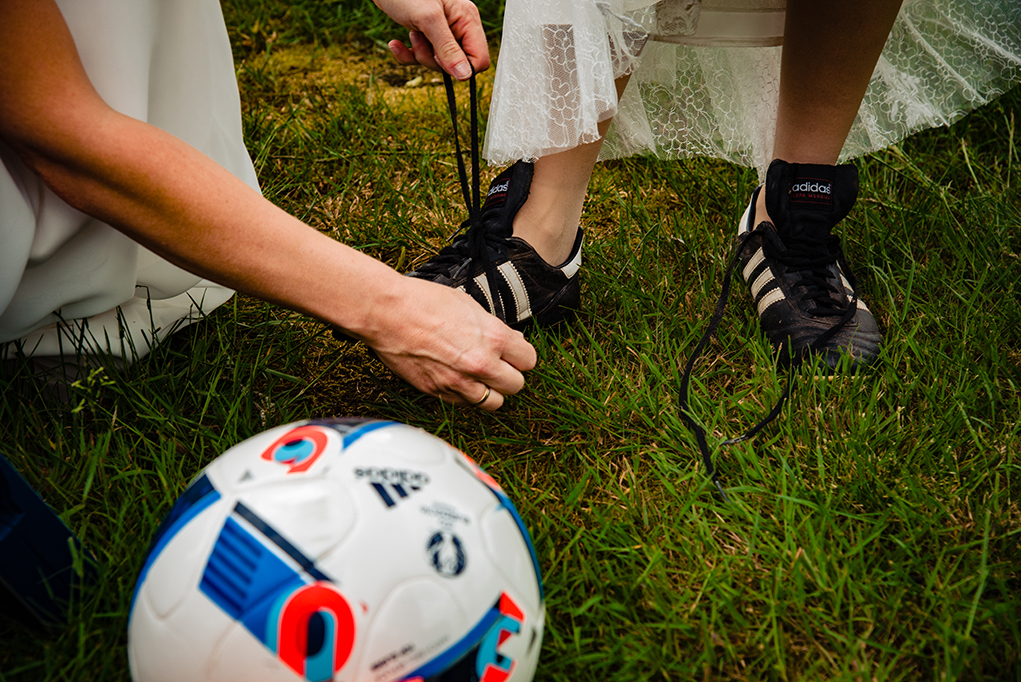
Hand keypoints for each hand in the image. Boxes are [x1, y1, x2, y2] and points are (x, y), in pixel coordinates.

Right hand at [355, 276, 535, 410]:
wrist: (387, 313)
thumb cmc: (424, 302)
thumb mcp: (469, 305)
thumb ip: (494, 328)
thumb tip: (513, 341)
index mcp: (494, 337)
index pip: (529, 360)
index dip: (522, 356)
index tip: (515, 355)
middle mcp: (481, 363)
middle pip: (516, 386)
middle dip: (510, 375)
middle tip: (499, 366)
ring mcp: (460, 381)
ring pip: (495, 403)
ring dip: (491, 390)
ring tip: (480, 376)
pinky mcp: (439, 392)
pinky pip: (466, 404)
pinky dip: (467, 396)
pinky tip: (460, 379)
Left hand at [372, 0, 489, 79]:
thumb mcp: (428, 20)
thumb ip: (448, 49)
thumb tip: (464, 75)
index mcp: (467, 19)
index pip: (479, 59)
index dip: (460, 67)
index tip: (440, 56)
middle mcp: (458, 26)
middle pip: (456, 64)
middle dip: (434, 59)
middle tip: (421, 39)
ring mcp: (442, 32)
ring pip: (438, 63)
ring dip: (420, 55)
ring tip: (412, 33)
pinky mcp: (426, 35)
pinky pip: (421, 57)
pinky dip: (407, 55)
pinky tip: (396, 44)